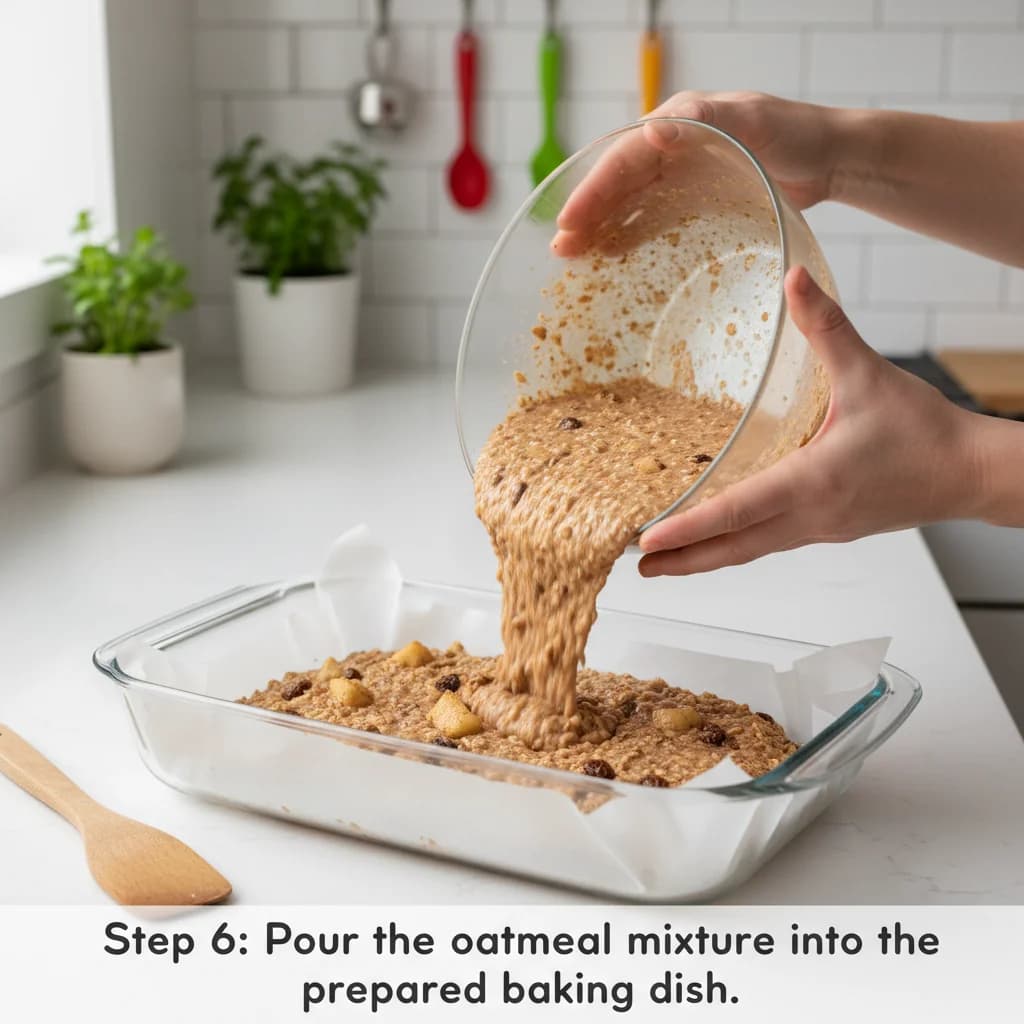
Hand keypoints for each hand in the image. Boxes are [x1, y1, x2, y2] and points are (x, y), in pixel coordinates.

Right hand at [553, 92, 848, 257]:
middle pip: (618, 182)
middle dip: (587, 214)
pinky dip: (631, 234)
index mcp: (680, 121)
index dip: (593, 190)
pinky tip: (614, 257)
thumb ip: (707, 121)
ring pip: (630, 201)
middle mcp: (674, 145)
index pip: (623, 157)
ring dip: (602, 227)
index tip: (569, 222)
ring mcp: (683, 173)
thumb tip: (654, 130)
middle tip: (560, 250)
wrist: (830, 157)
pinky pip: (654, 216)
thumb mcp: (755, 121)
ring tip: (575, 257)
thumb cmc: (798, 134)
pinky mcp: (696, 197)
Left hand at [637, 266, 987, 576]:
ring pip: (750, 550)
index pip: (738, 511)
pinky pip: (770, 542)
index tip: (648, 543)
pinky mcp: (827, 529)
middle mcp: (811, 515)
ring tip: (664, 562)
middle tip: (637, 566)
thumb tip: (793, 278)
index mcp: (815, 481)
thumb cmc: (925, 430)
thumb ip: (826, 327)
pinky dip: (736, 545)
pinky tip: (718, 537)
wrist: (970, 473)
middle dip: (683, 560)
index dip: (689, 528)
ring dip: (705, 558)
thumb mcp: (869, 372)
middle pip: (734, 547)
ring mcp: (819, 528)